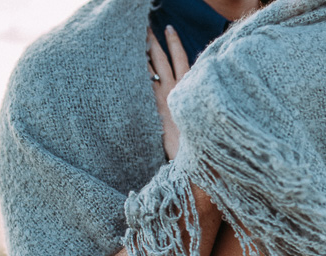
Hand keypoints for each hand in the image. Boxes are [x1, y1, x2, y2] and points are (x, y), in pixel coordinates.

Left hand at [147, 25, 189, 160]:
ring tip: (135, 39)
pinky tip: (127, 64)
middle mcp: (176, 90)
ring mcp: (164, 97)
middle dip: (155, 41)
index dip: (175, 42)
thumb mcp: (198, 117)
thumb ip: (193, 103)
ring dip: (143, 53)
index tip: (169, 28)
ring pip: (152, 68)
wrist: (192, 158)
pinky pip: (144, 84)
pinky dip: (136, 72)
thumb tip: (193, 96)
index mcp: (189, 89)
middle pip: (163, 58)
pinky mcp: (154, 109)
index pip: (182, 58)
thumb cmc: (197, 142)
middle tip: (146, 27)